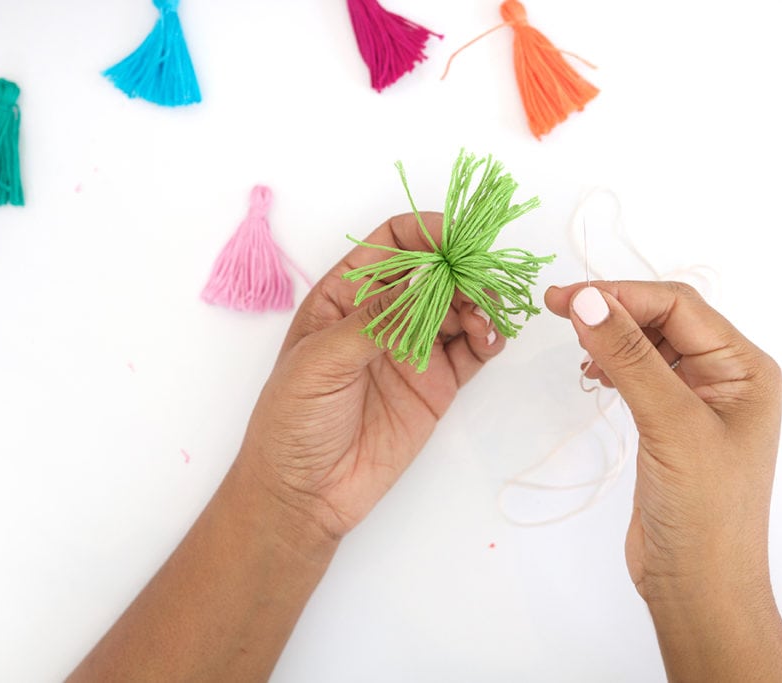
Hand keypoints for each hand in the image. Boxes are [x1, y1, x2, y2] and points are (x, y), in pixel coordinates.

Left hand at [240, 212, 501, 541]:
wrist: (303, 494)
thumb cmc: (291, 422)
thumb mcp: (321, 361)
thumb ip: (376, 320)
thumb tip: (426, 279)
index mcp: (344, 297)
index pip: (391, 243)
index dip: (425, 232)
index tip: (455, 239)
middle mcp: (383, 315)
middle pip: (435, 272)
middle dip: (462, 268)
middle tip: (480, 282)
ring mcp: (413, 349)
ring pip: (460, 307)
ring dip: (480, 302)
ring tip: (484, 317)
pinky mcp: (437, 384)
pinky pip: (472, 350)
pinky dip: (488, 337)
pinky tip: (490, 337)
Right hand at [546, 281, 781, 680]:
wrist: (700, 588)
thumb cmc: (704, 512)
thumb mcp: (670, 425)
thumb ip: (630, 357)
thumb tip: (588, 299)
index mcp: (744, 368)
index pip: (679, 306)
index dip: (622, 294)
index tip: (565, 298)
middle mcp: (726, 378)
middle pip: (664, 319)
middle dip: (613, 311)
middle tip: (556, 308)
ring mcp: (699, 403)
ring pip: (650, 346)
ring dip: (612, 338)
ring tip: (576, 349)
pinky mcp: (671, 427)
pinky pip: (641, 376)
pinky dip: (614, 366)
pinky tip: (593, 373)